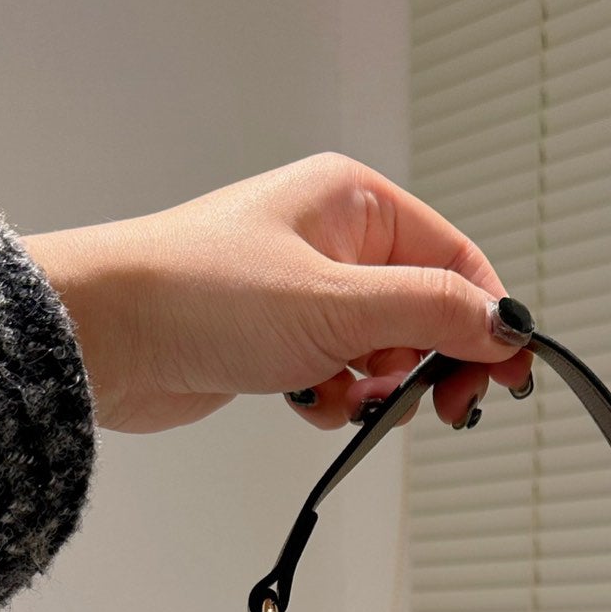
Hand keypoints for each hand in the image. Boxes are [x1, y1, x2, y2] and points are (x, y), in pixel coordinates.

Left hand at [23, 152, 533, 433]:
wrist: (104, 335)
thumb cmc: (198, 294)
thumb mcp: (337, 305)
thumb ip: (432, 312)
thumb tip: (504, 323)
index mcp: (353, 203)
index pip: (456, 260)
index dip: (487, 320)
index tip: (506, 376)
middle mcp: (333, 240)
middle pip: (425, 311)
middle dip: (429, 364)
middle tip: (437, 408)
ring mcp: (304, 293)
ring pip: (384, 353)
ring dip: (377, 389)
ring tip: (344, 397)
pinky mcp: (276, 341)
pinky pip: (340, 378)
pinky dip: (334, 401)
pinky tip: (305, 402)